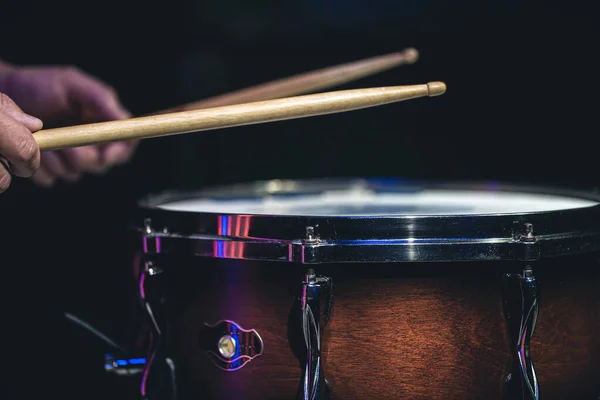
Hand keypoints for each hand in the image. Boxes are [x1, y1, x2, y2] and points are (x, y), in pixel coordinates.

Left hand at [0, 64, 136, 186]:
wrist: (7, 91)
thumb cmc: (40, 84)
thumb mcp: (73, 84)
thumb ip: (101, 99)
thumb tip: (124, 118)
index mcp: (102, 124)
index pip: (125, 145)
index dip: (119, 153)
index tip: (106, 154)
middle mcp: (89, 144)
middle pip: (100, 165)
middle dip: (82, 157)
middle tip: (64, 143)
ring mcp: (68, 158)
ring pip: (74, 173)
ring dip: (57, 160)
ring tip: (42, 138)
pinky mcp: (48, 167)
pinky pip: (51, 179)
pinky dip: (41, 167)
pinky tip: (34, 147)